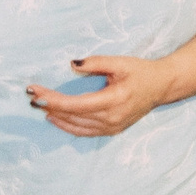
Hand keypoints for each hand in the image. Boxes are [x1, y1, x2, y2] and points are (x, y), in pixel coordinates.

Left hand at [28, 53, 175, 138]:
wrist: (163, 86)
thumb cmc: (141, 71)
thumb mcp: (120, 62)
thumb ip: (95, 63)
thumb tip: (71, 65)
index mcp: (114, 99)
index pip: (74, 104)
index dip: (52, 99)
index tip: (35, 92)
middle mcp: (112, 117)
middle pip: (71, 115)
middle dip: (49, 105)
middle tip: (32, 96)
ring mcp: (112, 127)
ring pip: (75, 126)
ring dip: (56, 116)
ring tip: (40, 106)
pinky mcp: (112, 130)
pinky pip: (84, 132)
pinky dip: (67, 126)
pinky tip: (55, 118)